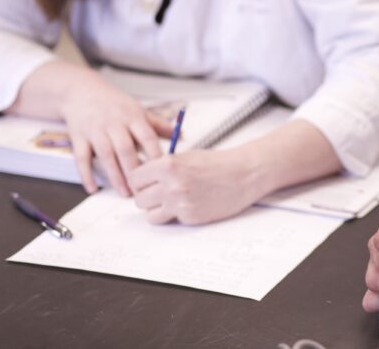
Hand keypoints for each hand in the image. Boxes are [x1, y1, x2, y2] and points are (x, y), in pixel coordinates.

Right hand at [59, 72, 172, 195]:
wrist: (83, 92)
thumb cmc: (115, 104)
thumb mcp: (138, 110)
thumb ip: (158, 125)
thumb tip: (182, 135)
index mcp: (133, 117)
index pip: (147, 136)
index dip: (155, 154)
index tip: (163, 172)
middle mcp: (114, 123)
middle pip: (125, 149)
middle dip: (134, 170)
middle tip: (143, 189)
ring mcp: (95, 131)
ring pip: (106, 156)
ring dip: (115, 176)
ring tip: (125, 193)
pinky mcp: (78, 138)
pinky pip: (82, 159)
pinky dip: (86, 175)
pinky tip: (93, 189)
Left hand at [129, 147, 256, 224]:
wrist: (243, 174)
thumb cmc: (217, 163)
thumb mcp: (185, 157)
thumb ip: (162, 167)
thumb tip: (141, 178)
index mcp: (168, 165)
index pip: (135, 179)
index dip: (140, 181)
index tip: (147, 182)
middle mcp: (171, 185)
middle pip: (139, 199)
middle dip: (148, 196)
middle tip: (160, 192)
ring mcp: (180, 203)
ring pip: (149, 215)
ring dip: (157, 209)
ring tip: (171, 200)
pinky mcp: (190, 217)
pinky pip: (169, 220)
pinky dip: (175, 215)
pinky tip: (188, 203)